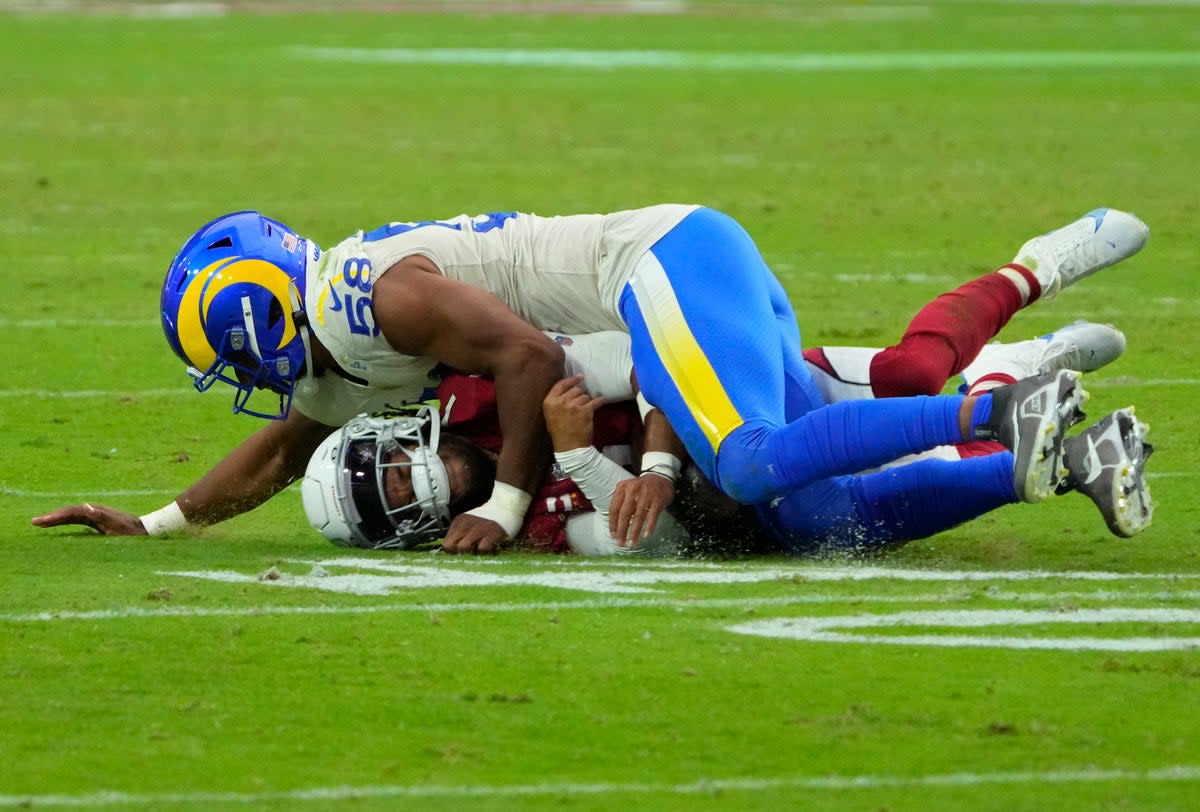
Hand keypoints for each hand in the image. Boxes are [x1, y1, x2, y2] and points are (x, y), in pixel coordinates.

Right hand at [30, 504, 147, 535]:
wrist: (143, 530)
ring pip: (69, 516)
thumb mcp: (117, 525)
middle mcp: (93, 511)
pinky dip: (64, 522)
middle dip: (51, 517)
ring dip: (55, 519)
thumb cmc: (131, 530)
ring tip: (39, 523)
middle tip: (33, 521)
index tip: (42, 521)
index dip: (55, 516)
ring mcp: (94, 515)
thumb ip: (102, 516)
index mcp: (95, 511)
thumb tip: (86, 507)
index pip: (70, 513)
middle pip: (67, 512)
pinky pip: (75, 521)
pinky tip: (56, 525)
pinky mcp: (96, 522)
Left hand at [441, 513, 506, 553]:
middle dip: (458, 552)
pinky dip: (485, 552)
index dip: (452, 551)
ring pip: (463, 547)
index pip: (446, 544)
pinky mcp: (492, 534)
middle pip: (451, 546)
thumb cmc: (485, 520)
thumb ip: (459, 535)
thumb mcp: (468, 523)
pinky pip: (482, 549)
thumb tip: (453, 551)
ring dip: (470, 552)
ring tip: (478, 550)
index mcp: (458, 522)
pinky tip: (488, 548)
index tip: (459, 552)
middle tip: (469, 552)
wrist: (504, 507)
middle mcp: (465, 525)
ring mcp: (478, 529)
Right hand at [542, 375, 604, 451]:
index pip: (560, 384)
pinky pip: (595, 401)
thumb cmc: (560, 432)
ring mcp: (573, 406)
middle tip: (580, 406)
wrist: (569, 447)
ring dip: (587, 402)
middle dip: (579, 396)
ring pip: (585, 396)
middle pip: (575, 390)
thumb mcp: (551, 415)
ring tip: (585, 411)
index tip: (580, 377)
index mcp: (549, 402)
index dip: (571, 380)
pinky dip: (600, 401)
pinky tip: (602, 400)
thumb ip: (557, 401)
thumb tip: (570, 389)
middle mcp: (561, 402)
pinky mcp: (585, 411)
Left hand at [609, 474, 674, 547]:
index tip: (613, 535)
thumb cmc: (641, 488)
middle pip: (625, 513)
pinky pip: (652, 516)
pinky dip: (649, 526)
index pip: (614, 508)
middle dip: (622, 530)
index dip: (613, 523)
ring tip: (632, 543)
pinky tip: (646, 535)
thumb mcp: (628, 490)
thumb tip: (616, 526)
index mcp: (622, 487)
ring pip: (638, 516)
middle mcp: (633, 490)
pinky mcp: (657, 500)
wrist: (661, 477)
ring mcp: (646, 494)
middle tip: (621, 543)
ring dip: (635, 532)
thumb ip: (621, 503)